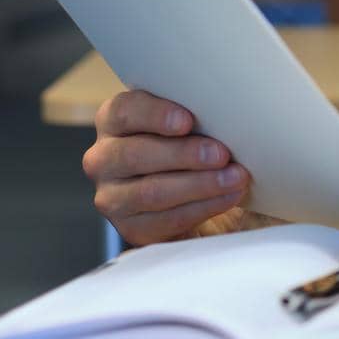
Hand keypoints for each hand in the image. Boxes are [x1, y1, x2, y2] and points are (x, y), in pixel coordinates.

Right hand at [82, 90, 252, 245]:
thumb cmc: (195, 146)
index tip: (187, 121)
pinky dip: (203, 207)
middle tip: (222, 154)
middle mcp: (104, 159)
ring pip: (151, 192)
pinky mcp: (132, 228)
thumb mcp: (191, 123)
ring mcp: (112, 197)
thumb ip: (196, 114)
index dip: (154, 114)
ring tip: (234, 178)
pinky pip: (166, 220)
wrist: (195, 196)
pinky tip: (228, 197)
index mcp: (114, 122)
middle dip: (184, 154)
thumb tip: (230, 109)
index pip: (123, 112)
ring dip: (199, 184)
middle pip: (135, 154)